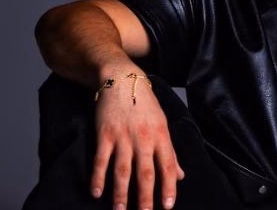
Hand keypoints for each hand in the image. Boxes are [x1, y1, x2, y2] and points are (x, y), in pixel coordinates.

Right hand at [90, 69, 184, 209]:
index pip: (167, 166)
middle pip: (145, 173)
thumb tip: (180, 175)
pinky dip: (98, 177)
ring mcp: (123, 137)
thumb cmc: (145, 104)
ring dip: (121, 193)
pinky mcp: (105, 134)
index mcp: (161, 136)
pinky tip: (96, 192)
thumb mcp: (163, 124)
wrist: (123, 79)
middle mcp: (143, 138)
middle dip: (145, 197)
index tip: (168, 206)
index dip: (168, 187)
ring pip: (122, 170)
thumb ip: (170, 152)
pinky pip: (101, 160)